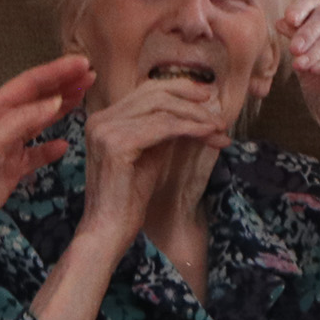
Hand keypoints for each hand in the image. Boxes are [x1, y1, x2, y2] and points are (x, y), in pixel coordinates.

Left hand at [0, 55, 92, 302]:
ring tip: (83, 98)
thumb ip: (25, 119)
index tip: (80, 63)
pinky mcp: (12, 170)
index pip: (30, 83)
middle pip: (38, 99)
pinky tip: (64, 145)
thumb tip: (56, 101)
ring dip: (61, 110)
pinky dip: (50, 150)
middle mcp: (3, 123)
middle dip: (63, 85)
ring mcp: (8, 146)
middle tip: (90, 75)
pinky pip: (36, 155)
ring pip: (40, 123)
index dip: (56, 71)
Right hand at [79, 73, 231, 253]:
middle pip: (153, 93)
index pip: (144, 90)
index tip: (206, 97)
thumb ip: (160, 131)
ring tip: (219, 128)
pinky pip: (162, 127)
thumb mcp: (147, 156)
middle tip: (218, 115)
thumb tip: (190, 113)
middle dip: (191, 101)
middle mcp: (100, 119)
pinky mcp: (117, 144)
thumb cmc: (127, 199)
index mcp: (102, 119)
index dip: (178, 89)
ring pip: (161, 107)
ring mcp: (105, 130)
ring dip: (196, 116)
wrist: (108, 230)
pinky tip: (208, 134)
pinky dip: (190, 127)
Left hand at [281, 0, 319, 148]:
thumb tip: (281, 20)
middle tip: (293, 52)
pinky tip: (317, 69)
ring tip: (300, 66)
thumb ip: (295, 40)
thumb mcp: (303, 61)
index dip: (299, 8)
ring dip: (317, 50)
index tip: (288, 20)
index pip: (312, 1)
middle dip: (306, 34)